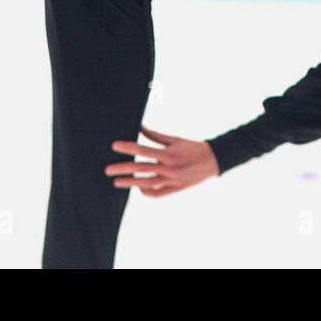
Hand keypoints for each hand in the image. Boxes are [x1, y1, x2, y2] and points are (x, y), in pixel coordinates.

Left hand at [106, 124, 220, 196]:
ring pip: (146, 183)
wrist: (213, 161)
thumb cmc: (192, 147)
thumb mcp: (174, 140)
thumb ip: (156, 136)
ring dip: (130, 183)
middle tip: (107, 170)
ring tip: (116, 182)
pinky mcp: (176, 189)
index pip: (143, 149)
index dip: (127, 147)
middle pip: (140, 168)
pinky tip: (138, 188)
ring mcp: (172, 180)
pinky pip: (157, 193)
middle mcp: (169, 168)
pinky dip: (146, 192)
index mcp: (168, 153)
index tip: (114, 146)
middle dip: (122, 169)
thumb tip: (139, 127)